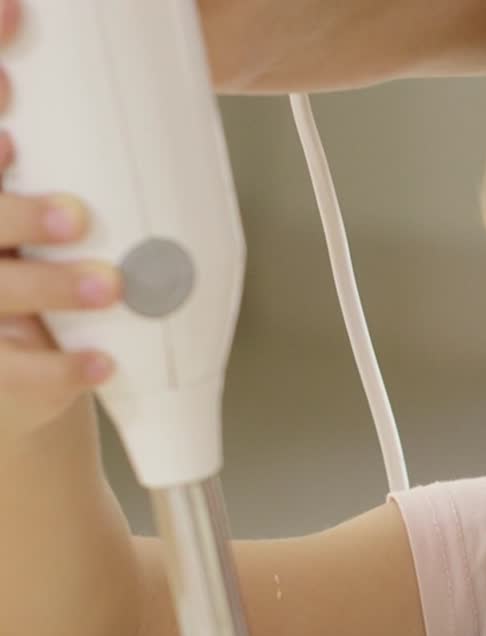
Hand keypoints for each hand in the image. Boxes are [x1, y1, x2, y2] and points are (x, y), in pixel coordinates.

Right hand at [0, 4, 118, 438]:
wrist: (17, 383)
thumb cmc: (43, 288)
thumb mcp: (48, 233)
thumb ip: (71, 188)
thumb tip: (164, 138)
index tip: (10, 95)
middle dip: (16, 212)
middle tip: (77, 215)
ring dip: (52, 286)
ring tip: (111, 287)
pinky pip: (17, 373)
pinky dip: (64, 369)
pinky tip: (102, 364)